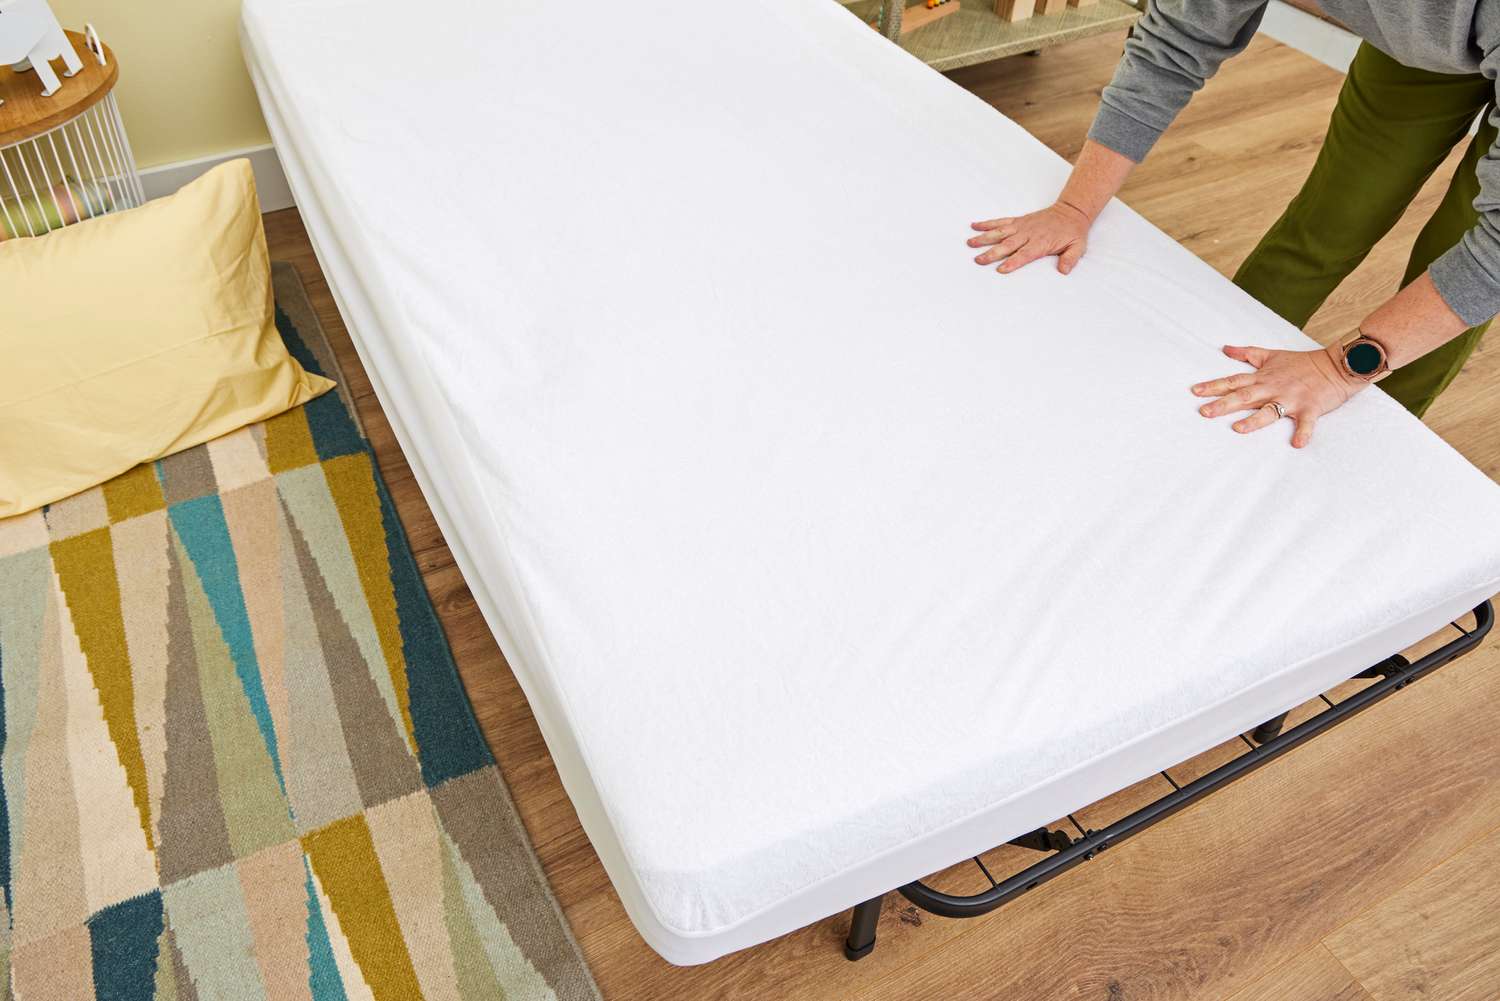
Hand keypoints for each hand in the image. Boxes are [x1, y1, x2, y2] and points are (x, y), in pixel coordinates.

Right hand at [968, 201, 1090, 274]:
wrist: (1071, 212)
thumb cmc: (1073, 232)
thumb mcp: (1078, 247)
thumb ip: (1070, 259)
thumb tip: (1064, 271)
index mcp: (1041, 242)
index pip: (1024, 254)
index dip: (1013, 262)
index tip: (1000, 269)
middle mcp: (1028, 234)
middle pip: (1007, 245)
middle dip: (992, 253)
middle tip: (978, 260)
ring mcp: (1022, 226)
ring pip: (1000, 232)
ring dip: (984, 238)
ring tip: (970, 243)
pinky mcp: (1018, 221)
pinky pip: (1001, 222)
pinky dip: (988, 224)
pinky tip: (975, 226)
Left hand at [1191, 344, 1366, 448]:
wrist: (1337, 365)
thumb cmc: (1303, 363)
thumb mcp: (1272, 355)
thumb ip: (1247, 354)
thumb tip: (1225, 349)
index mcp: (1263, 378)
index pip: (1234, 381)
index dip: (1214, 386)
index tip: (1195, 391)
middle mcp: (1274, 388)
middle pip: (1245, 396)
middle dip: (1224, 404)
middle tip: (1204, 412)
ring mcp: (1292, 399)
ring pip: (1270, 411)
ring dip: (1254, 420)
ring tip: (1238, 429)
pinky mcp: (1310, 408)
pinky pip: (1306, 423)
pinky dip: (1303, 433)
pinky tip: (1298, 444)